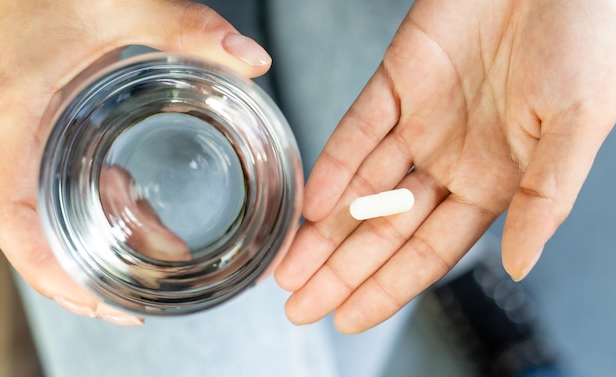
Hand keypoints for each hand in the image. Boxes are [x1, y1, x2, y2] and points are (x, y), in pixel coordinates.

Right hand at [0, 0, 270, 324]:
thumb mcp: (117, 6)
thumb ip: (186, 29)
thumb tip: (252, 62)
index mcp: (13, 123)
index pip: (14, 222)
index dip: (53, 274)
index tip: (104, 301)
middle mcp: (10, 147)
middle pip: (39, 238)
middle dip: (92, 273)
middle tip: (152, 288)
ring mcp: (21, 149)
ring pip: (55, 221)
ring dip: (110, 240)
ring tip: (166, 246)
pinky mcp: (38, 142)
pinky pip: (62, 194)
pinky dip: (106, 208)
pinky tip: (141, 204)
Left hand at [275, 0, 615, 332]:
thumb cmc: (586, 38)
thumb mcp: (577, 124)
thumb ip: (547, 197)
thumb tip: (522, 265)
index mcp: (494, 181)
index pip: (429, 251)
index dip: (387, 288)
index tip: (347, 318)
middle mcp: (451, 160)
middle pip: (384, 230)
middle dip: (340, 271)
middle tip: (299, 306)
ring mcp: (420, 122)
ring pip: (361, 187)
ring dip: (324, 229)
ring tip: (289, 267)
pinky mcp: (398, 80)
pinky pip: (357, 130)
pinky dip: (333, 165)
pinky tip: (311, 201)